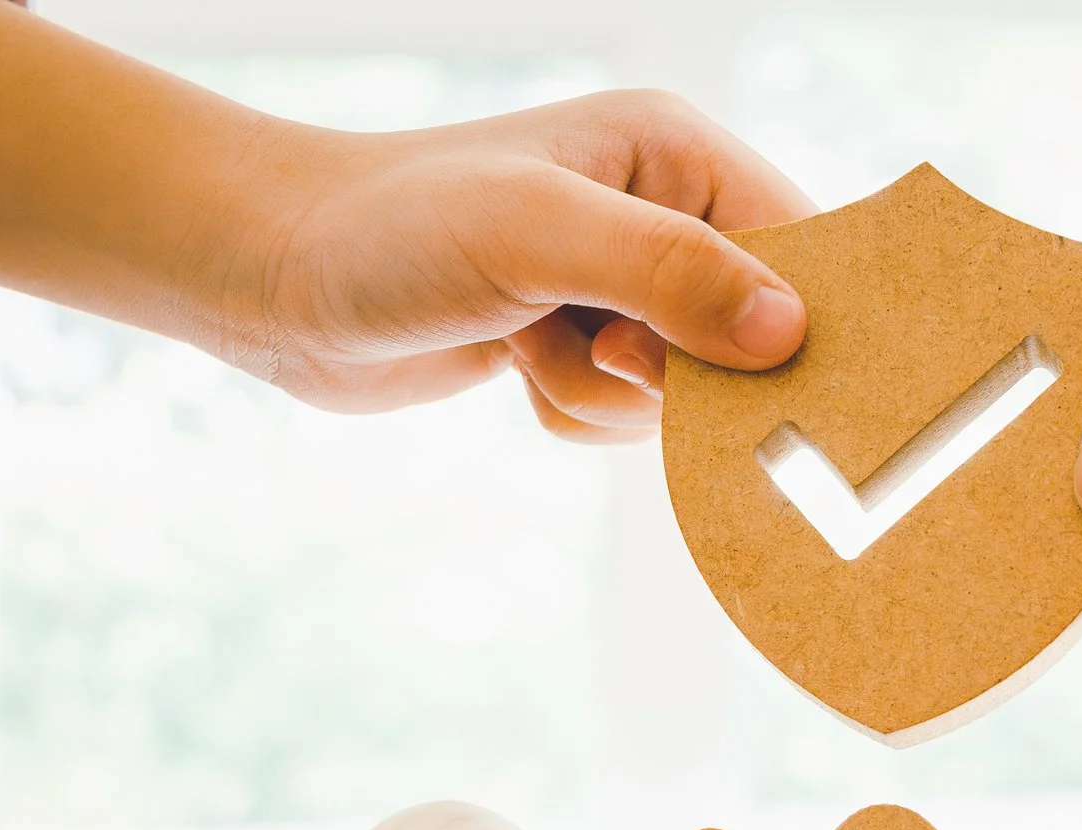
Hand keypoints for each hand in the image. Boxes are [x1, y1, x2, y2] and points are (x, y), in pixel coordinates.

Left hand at [246, 92, 814, 436]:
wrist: (271, 276)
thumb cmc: (391, 229)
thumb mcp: (537, 234)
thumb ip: (669, 275)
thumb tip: (789, 335)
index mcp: (676, 155)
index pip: (804, 248)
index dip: (810, 323)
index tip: (787, 389)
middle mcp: (663, 214)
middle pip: (755, 337)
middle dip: (682, 374)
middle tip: (606, 354)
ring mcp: (624, 286)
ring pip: (687, 396)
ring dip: (610, 400)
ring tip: (532, 345)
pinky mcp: (582, 347)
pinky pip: (630, 422)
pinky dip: (575, 415)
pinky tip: (514, 369)